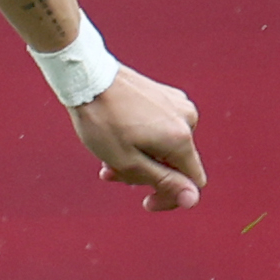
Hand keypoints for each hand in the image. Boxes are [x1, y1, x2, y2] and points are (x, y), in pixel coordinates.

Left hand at [72, 66, 203, 211]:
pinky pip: (159, 127)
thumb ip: (163, 182)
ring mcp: (176, 104)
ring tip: (106, 158)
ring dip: (138, 158)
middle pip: (175, 164)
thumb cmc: (102, 121)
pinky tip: (115, 138)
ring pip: (164, 146)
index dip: (172, 197)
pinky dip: (140, 139)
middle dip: (144, 175)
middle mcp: (188, 119)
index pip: (193, 181)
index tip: (146, 202)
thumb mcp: (129, 161)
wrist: (86, 77)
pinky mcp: (164, 95)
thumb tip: (193, 200)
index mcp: (181, 138)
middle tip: (110, 174)